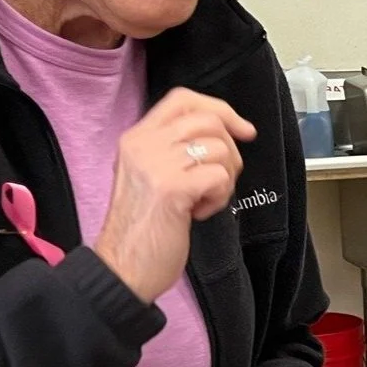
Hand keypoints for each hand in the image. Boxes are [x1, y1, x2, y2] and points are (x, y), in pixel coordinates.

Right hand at [94, 89, 256, 302]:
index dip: (220, 109)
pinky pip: (220, 177)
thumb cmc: (144, 228)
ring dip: (225, 179)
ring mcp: (156, 164)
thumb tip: (220, 134)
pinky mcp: (172, 188)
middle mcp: (143, 144)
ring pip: (219, 148)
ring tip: (203, 201)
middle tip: (220, 180)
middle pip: (208, 120)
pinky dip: (219, 198)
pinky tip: (198, 213)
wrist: (123, 267)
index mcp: (136, 137)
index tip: (243, 130)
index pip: (183, 99)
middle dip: (230, 150)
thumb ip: (173, 150)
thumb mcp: (149, 175)